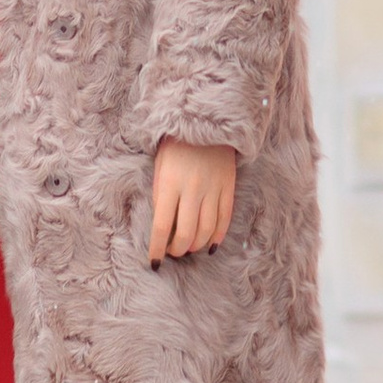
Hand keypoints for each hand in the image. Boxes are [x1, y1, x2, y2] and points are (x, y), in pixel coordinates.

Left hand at [149, 138, 237, 262]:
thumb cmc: (175, 146)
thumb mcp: (159, 168)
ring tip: (188, 248)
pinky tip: (210, 244)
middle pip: (185, 233)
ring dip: (196, 245)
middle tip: (173, 253)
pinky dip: (217, 236)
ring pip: (206, 230)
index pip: (161, 226)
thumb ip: (161, 196)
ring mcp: (213, 188)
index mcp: (170, 183)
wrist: (205, 121)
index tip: (154, 262)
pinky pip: (224, 219)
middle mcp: (192, 188)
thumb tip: (163, 228)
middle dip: (178, 250)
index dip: (156, 248)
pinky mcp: (229, 187)